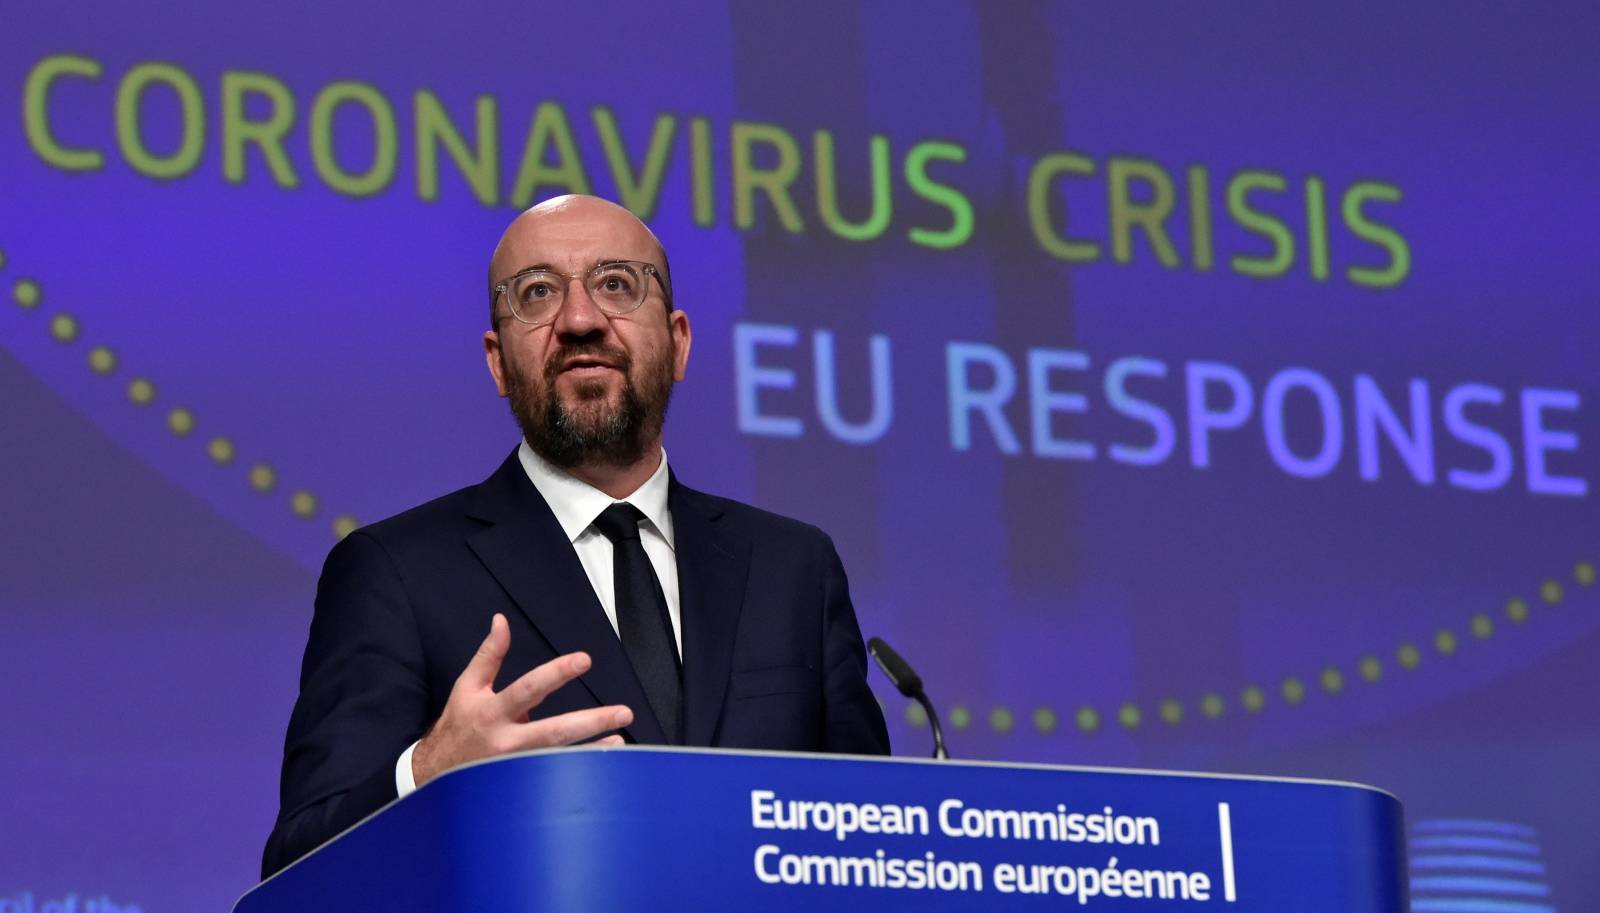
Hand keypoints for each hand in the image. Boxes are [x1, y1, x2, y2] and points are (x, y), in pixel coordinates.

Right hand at [411, 613, 632, 785]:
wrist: (436, 772)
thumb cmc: (458, 724)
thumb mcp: (467, 686)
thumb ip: (489, 654)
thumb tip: (501, 620)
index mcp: (493, 711)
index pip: (528, 689)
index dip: (556, 674)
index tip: (584, 660)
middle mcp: (507, 740)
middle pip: (553, 731)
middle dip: (590, 721)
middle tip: (623, 712)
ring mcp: (516, 766)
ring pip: (559, 759)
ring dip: (593, 749)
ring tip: (620, 737)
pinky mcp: (522, 783)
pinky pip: (557, 774)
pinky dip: (582, 766)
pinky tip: (606, 758)